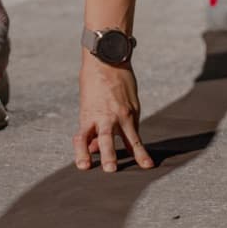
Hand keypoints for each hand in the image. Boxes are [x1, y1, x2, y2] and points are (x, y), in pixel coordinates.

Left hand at [74, 55, 153, 173]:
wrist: (107, 58)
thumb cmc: (93, 82)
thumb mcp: (87, 104)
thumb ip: (91, 127)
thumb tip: (95, 148)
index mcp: (89, 115)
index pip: (82, 138)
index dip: (81, 153)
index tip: (83, 166)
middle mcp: (105, 116)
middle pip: (105, 138)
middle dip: (108, 155)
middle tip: (110, 169)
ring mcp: (121, 113)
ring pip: (130, 136)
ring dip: (136, 153)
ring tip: (145, 165)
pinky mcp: (133, 110)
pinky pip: (135, 131)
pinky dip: (138, 145)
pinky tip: (144, 159)